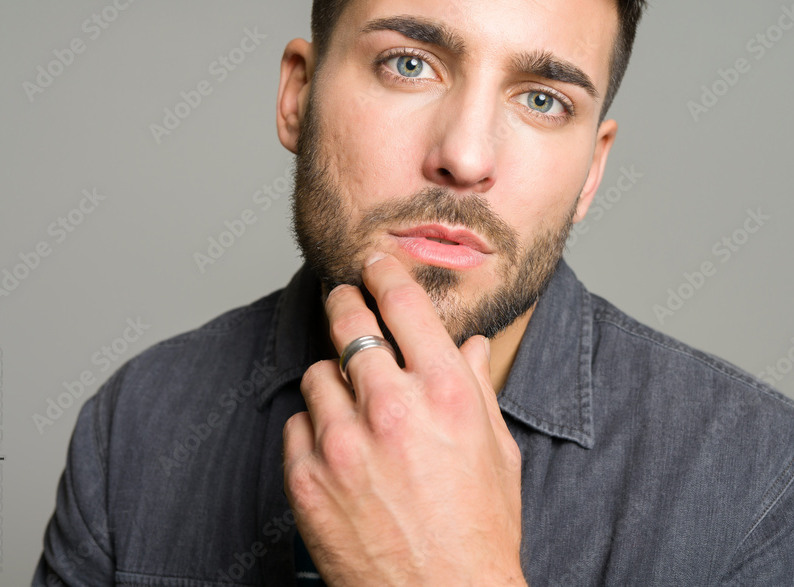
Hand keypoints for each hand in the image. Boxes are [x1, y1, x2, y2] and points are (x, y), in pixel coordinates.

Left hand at [282, 251, 526, 585]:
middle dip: (345, 302)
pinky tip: (339, 448)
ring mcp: (343, 444)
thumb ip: (476, 388)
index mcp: (445, 393)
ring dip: (334, 379)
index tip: (374, 263)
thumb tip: (470, 346)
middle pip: (349, 324)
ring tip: (354, 403)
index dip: (385, 273)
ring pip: (318, 374)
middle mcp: (391, 408)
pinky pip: (296, 424)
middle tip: (344, 298)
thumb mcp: (497, 450)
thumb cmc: (480, 530)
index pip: (404, 304)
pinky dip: (315, 428)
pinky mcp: (307, 479)